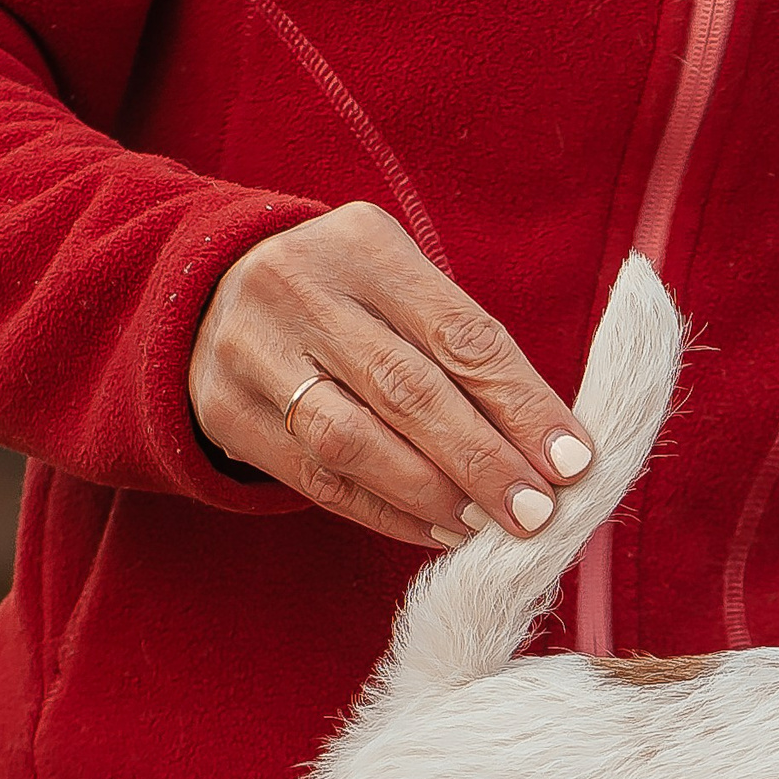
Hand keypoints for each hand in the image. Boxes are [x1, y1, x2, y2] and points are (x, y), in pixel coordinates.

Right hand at [189, 201, 594, 546]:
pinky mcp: (228, 412)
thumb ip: (464, 347)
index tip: (573, 459)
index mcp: (363, 245)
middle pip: (408, 390)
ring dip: (433, 496)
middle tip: (538, 511)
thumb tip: (551, 443)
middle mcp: (301, 290)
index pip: (461, 333)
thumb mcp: (400, 283)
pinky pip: (318, 480)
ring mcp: (254, 352)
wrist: (206, 292)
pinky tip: (437, 532)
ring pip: (353, 441)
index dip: (522, 403)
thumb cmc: (345, 297)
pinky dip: (387, 514)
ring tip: (487, 528)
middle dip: (484, 460)